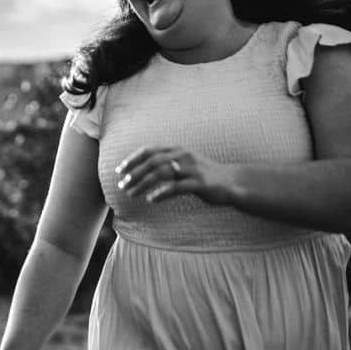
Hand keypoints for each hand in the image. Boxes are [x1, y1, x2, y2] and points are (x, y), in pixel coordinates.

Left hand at [116, 146, 235, 204]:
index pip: (149, 151)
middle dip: (134, 173)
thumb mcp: (182, 164)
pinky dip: (161, 193)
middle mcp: (183, 155)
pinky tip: (151, 200)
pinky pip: (176, 188)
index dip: (132, 160)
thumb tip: (139, 170)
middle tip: (122, 185)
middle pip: (152, 161)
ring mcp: (192, 169)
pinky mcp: (199, 183)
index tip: (119, 171)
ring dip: (143, 184)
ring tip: (132, 194)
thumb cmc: (201, 174)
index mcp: (177, 149)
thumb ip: (164, 164)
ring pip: (161, 173)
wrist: (230, 181)